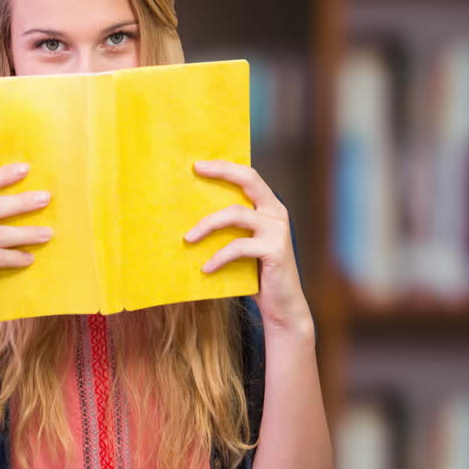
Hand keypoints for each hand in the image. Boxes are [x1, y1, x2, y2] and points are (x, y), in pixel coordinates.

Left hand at [184, 160, 310, 335]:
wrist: (281, 305)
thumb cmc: (255, 273)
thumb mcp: (241, 244)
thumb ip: (228, 228)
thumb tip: (188, 216)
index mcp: (268, 207)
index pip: (248, 176)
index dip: (224, 167)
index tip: (197, 164)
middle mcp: (276, 212)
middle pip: (249, 181)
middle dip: (221, 172)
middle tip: (195, 170)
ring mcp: (278, 230)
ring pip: (236, 214)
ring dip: (207, 225)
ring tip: (187, 239)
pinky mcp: (275, 250)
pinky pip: (238, 247)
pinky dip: (218, 257)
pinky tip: (205, 268)